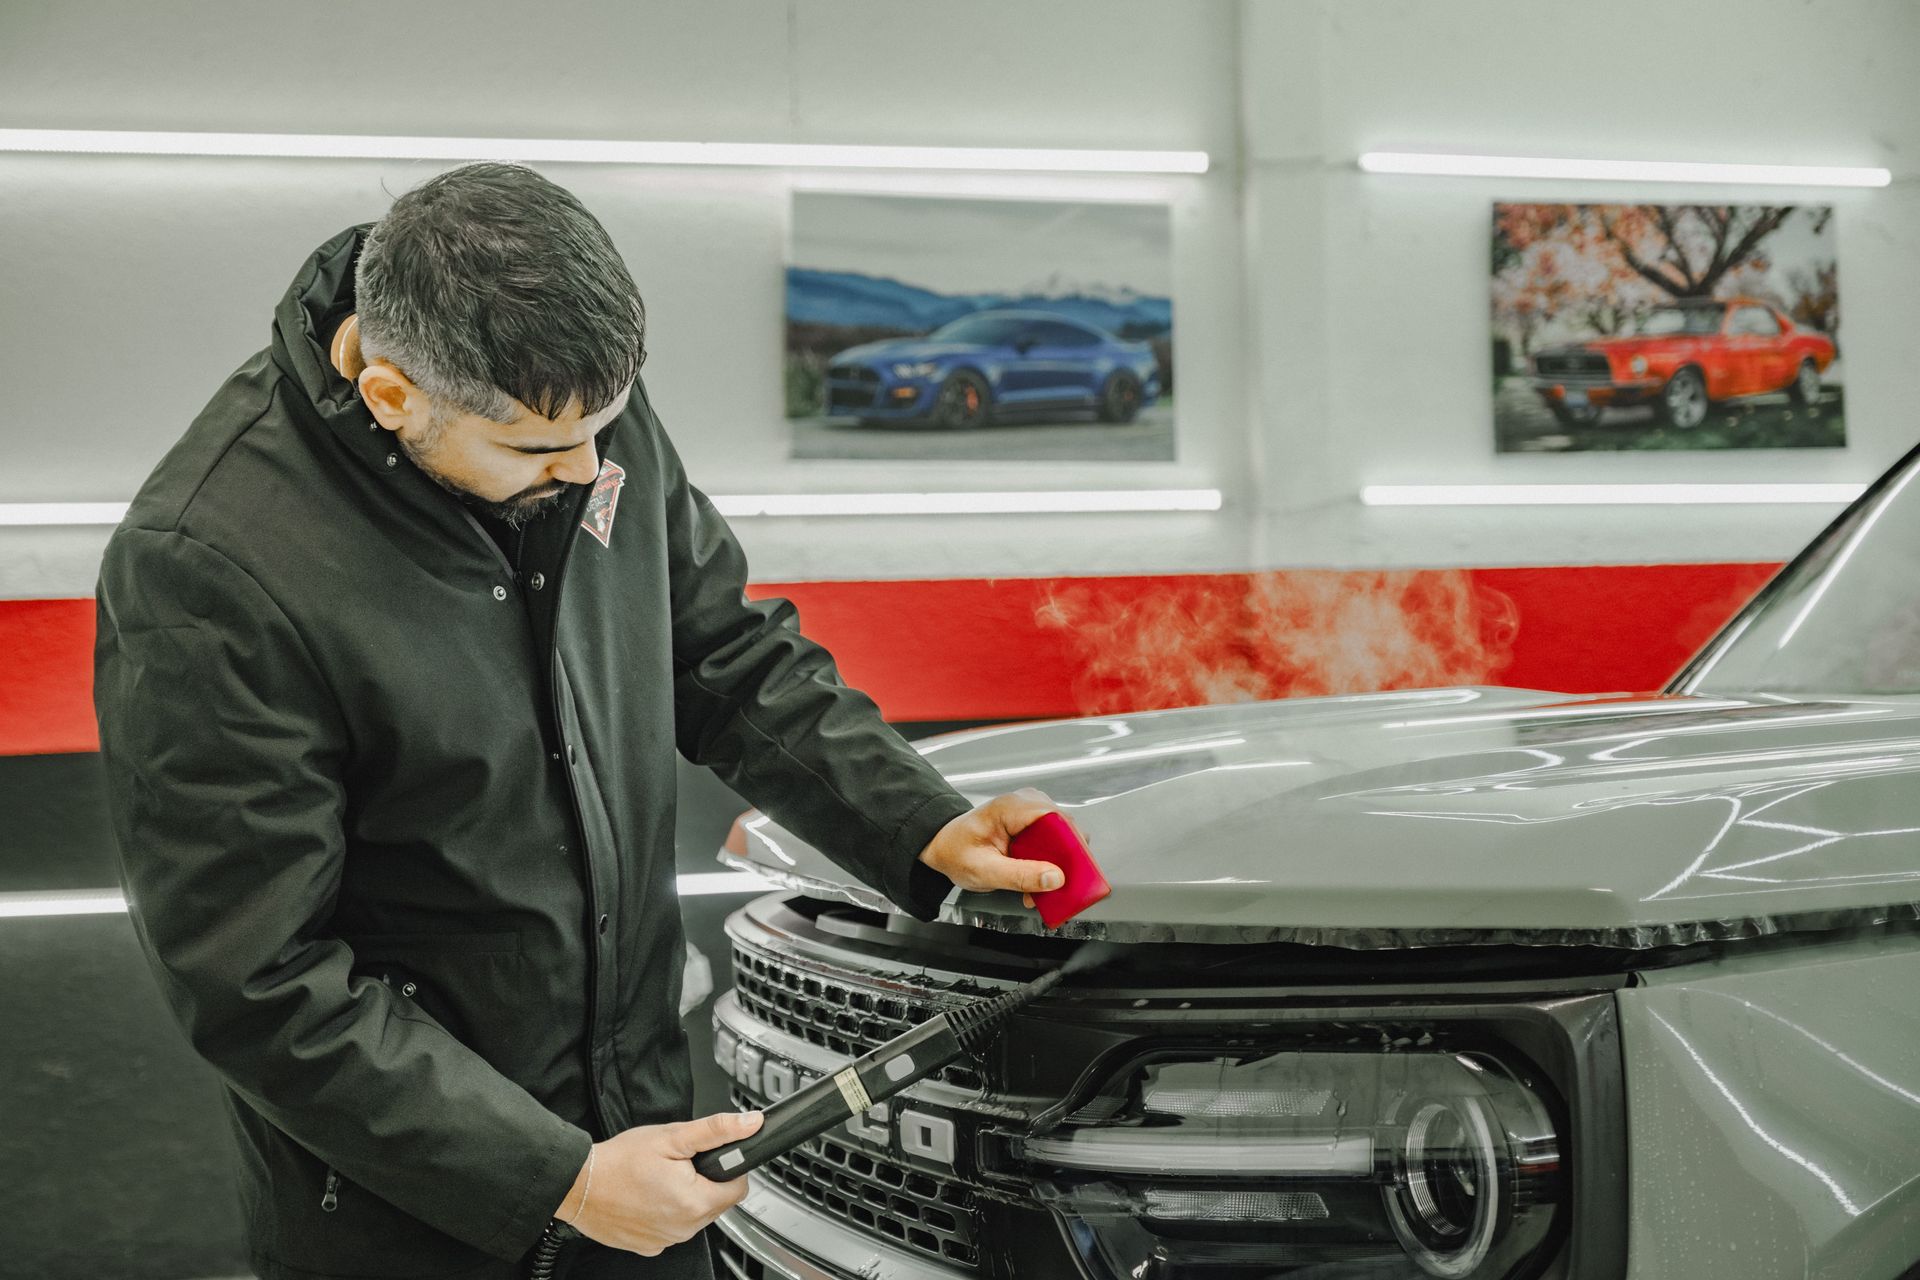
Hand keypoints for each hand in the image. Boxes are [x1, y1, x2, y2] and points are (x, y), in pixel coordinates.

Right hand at [558, 1111, 762, 1255]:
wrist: (577, 1185)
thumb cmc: (618, 1162)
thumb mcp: (672, 1136)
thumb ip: (716, 1130)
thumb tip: (750, 1124)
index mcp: (695, 1203)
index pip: (739, 1187)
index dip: (729, 1167)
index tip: (710, 1157)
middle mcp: (684, 1229)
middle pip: (716, 1202)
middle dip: (705, 1181)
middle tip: (677, 1164)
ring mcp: (665, 1241)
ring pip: (694, 1216)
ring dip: (686, 1197)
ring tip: (659, 1178)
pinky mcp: (649, 1247)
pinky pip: (672, 1228)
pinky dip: (666, 1212)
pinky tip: (648, 1196)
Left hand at [916, 788, 1091, 908]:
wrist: (944, 846)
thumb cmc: (956, 851)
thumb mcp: (984, 871)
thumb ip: (1020, 876)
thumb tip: (1055, 878)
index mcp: (1011, 808)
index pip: (1056, 820)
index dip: (1071, 847)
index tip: (1072, 874)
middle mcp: (1026, 803)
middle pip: (1065, 829)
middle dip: (1064, 863)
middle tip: (1055, 889)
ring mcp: (1031, 812)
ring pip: (1063, 838)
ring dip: (1056, 867)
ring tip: (1040, 889)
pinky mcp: (1034, 824)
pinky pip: (1054, 843)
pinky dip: (1048, 865)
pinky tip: (1035, 882)